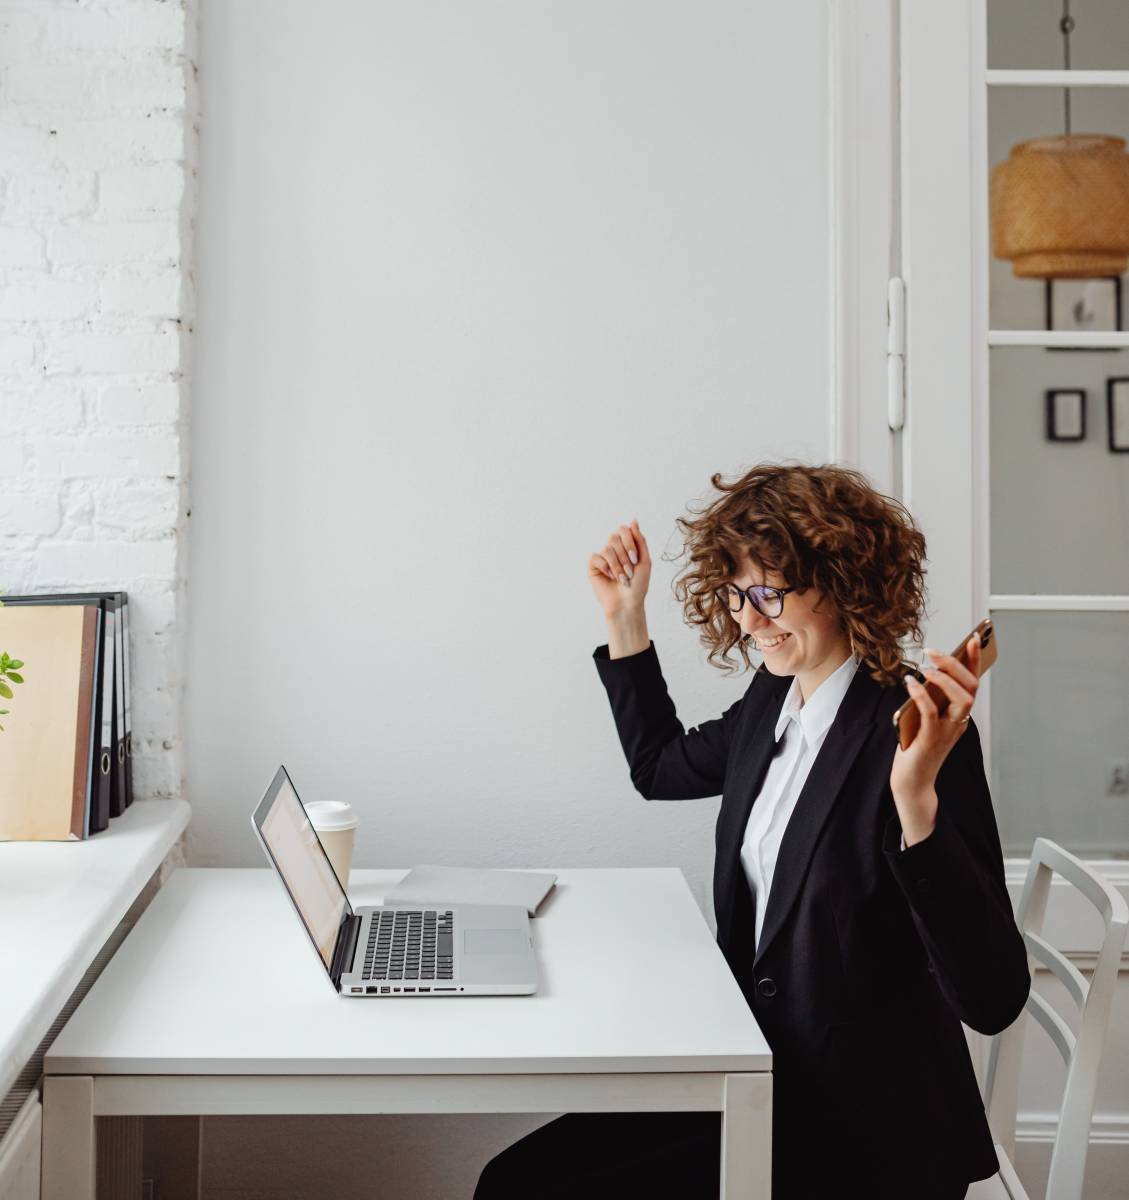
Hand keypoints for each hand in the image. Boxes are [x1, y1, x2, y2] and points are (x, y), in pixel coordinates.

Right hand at [588, 519, 651, 617]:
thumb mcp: (645, 561)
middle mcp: (614, 549)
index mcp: (627, 545)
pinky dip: (606, 568)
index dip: (629, 542)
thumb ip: (640, 540)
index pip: (624, 529)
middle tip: (629, 572)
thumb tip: (633, 520)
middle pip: (614, 537)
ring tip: (622, 579)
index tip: (634, 559)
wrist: (627, 603)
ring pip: (607, 549)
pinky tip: (610, 577)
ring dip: (617, 566)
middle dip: (624, 556)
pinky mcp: (593, 566)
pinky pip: (597, 557)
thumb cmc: (638, 585)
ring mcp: (603, 556)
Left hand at [889, 634, 981, 845]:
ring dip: (945, 679)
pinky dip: (922, 695)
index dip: (975, 661)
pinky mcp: (930, 740)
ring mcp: (947, 732)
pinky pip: (931, 713)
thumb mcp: (925, 718)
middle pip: (970, 688)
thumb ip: (930, 699)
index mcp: (958, 715)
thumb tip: (925, 672)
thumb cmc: (916, 747)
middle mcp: (958, 722)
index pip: (972, 683)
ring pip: (960, 700)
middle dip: (956, 665)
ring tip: (925, 665)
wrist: (911, 781)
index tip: (974, 638)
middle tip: (934, 651)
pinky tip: (910, 682)